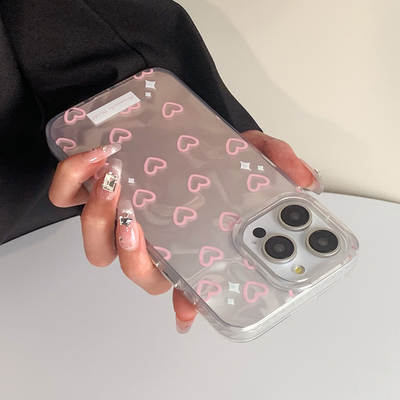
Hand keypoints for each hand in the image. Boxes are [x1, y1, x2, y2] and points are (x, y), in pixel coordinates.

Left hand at [48, 130, 316, 333]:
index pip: (187, 281)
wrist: (176, 121)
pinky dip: (71, 182)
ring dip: (99, 219)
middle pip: (137, 271)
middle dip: (135, 254)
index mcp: (188, 240)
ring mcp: (118, 217)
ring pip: (98, 245)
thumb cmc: (211, 148)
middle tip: (140, 218)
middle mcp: (152, 239)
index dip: (186, 301)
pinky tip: (93, 159)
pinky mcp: (91, 189)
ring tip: (115, 181)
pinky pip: (65, 199)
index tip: (187, 309)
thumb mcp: (249, 152)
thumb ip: (275, 163)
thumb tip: (304, 181)